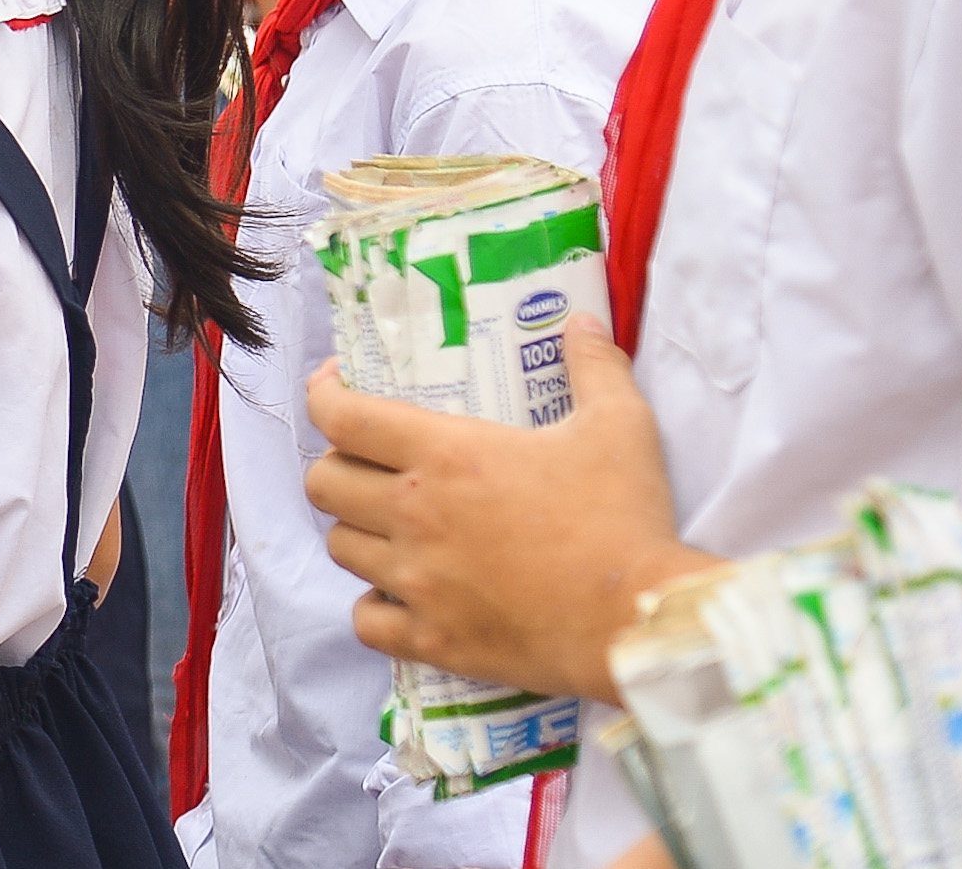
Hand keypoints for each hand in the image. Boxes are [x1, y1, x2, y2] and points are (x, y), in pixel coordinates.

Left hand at [303, 320, 711, 702]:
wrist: (639, 618)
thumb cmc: (625, 519)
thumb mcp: (619, 427)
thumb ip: (594, 367)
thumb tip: (582, 322)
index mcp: (444, 455)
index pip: (340, 415)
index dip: (323, 394)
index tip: (335, 386)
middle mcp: (413, 513)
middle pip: (323, 482)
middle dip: (336, 466)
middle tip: (368, 465)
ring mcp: (417, 580)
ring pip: (339, 548)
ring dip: (357, 533)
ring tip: (391, 529)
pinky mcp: (432, 639)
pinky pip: (366, 622)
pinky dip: (375, 608)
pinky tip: (403, 597)